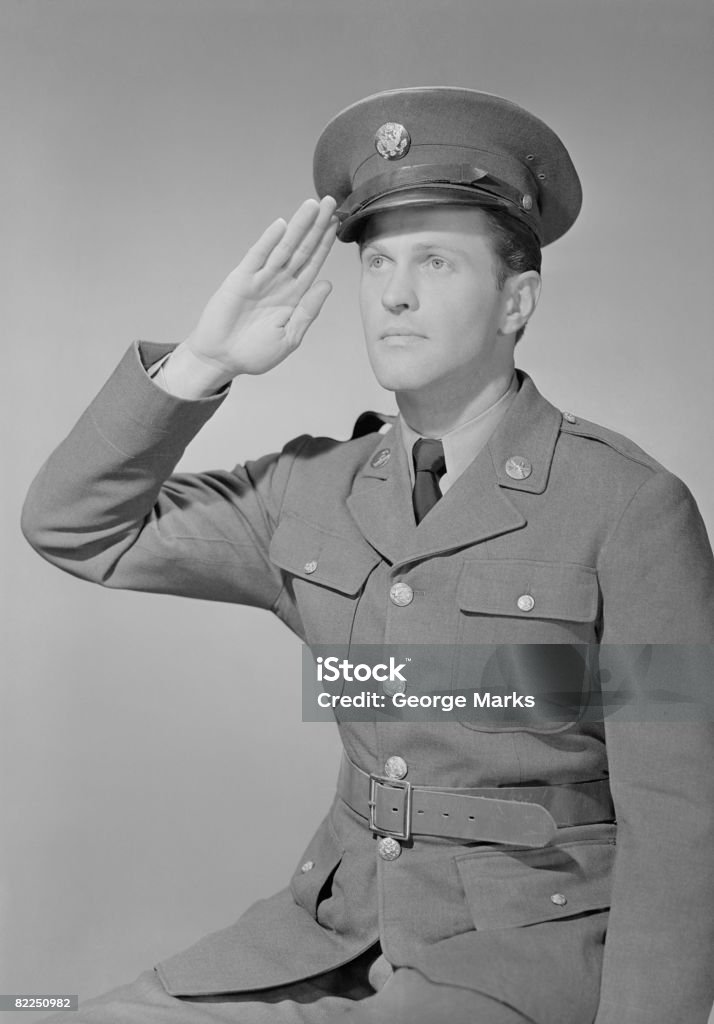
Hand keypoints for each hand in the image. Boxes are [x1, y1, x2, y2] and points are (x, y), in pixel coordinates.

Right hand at [166, 197, 337, 396]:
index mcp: (294, 295)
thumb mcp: (290, 336)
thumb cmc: (255, 353)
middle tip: (331, 201)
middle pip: (302, 248)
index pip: (313, 263)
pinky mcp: (240, 279)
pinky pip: (258, 256)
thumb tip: (327, 284)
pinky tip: (281, 225)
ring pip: (284, 247)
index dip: (325, 243)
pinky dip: (269, 241)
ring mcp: (260, 278)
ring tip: (313, 205)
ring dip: (298, 226)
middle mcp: (279, 282)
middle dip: (317, 226)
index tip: (338, 222)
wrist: (222, 360)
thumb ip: (308, 311)